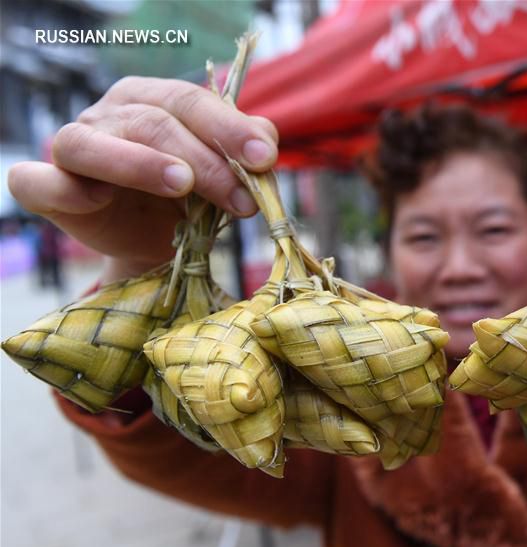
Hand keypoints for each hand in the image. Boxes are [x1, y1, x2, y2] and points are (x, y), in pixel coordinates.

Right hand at [8, 76, 278, 280]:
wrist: (156, 243)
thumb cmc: (191, 199)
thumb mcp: (225, 175)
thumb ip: (246, 152)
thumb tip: (267, 137)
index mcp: (154, 100)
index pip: (191, 101)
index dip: (230, 129)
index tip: (265, 159)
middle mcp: (110, 115)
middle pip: (153, 123)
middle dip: (205, 161)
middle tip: (242, 198)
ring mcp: (74, 149)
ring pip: (93, 144)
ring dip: (140, 163)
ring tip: (182, 185)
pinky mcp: (48, 189)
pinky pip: (37, 181)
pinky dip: (63, 186)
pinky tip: (98, 198)